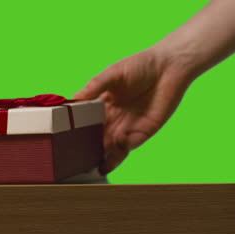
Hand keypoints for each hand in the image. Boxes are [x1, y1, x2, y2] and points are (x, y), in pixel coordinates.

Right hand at [74, 48, 193, 173]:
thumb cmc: (141, 65)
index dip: (77, 131)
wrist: (170, 66)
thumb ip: (94, 86)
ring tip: (89, 166)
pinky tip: (110, 153)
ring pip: (111, 148)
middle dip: (87, 149)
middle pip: (97, 138)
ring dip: (101, 157)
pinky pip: (128, 147)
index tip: (65, 139)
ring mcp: (129, 127)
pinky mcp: (144, 132)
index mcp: (104, 105)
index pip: (87, 123)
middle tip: (74, 159)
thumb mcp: (112, 74)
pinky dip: (118, 153)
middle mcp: (114, 119)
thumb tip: (72, 99)